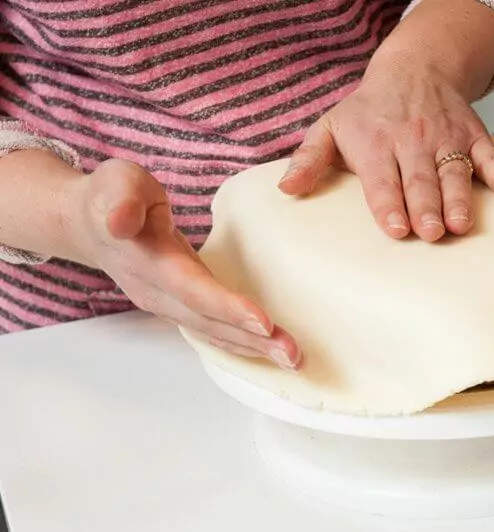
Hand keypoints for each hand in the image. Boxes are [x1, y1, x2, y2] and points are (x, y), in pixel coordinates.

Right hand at [71, 159, 300, 368]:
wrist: (89, 223)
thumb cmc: (112, 196)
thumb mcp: (116, 183)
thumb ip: (122, 200)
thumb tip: (120, 221)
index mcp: (150, 261)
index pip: (192, 290)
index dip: (227, 307)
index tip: (263, 322)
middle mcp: (158, 292)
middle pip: (209, 322)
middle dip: (252, 340)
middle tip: (293, 354)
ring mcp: (166, 305)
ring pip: (212, 333)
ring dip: (253, 349)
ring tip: (292, 359)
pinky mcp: (176, 308)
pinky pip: (210, 331)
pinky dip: (240, 344)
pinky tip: (268, 351)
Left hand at [277, 60, 493, 241]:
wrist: (412, 68)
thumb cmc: (366, 110)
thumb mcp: (329, 127)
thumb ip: (308, 159)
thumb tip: (285, 190)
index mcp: (375, 144)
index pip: (381, 179)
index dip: (389, 203)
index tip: (395, 228)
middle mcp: (411, 142)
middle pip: (420, 179)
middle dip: (425, 207)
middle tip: (431, 234)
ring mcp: (445, 138)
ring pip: (453, 171)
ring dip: (459, 197)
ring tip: (462, 224)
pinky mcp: (472, 135)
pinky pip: (489, 153)